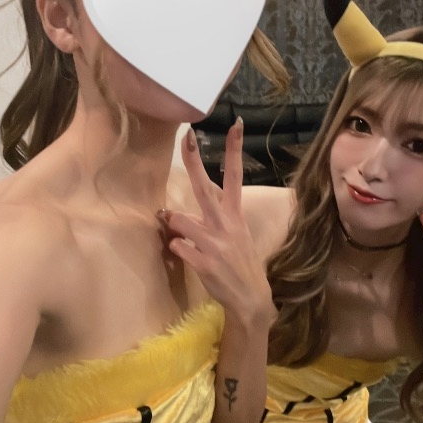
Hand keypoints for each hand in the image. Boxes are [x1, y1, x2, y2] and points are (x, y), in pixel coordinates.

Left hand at [160, 121, 272, 322]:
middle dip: (193, 162)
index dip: (234, 150)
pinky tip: (186, 256)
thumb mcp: (235, 236)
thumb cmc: (240, 264)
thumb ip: (214, 220)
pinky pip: (177, 247)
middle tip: (186, 137)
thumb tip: (181, 211)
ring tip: (179, 233)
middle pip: (204, 187)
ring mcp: (214, 243)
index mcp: (235, 215)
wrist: (250, 298)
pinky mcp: (203, 263)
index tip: (234, 124)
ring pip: (179, 220)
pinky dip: (176, 250)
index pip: (235, 176)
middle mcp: (226, 225)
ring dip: (173, 225)